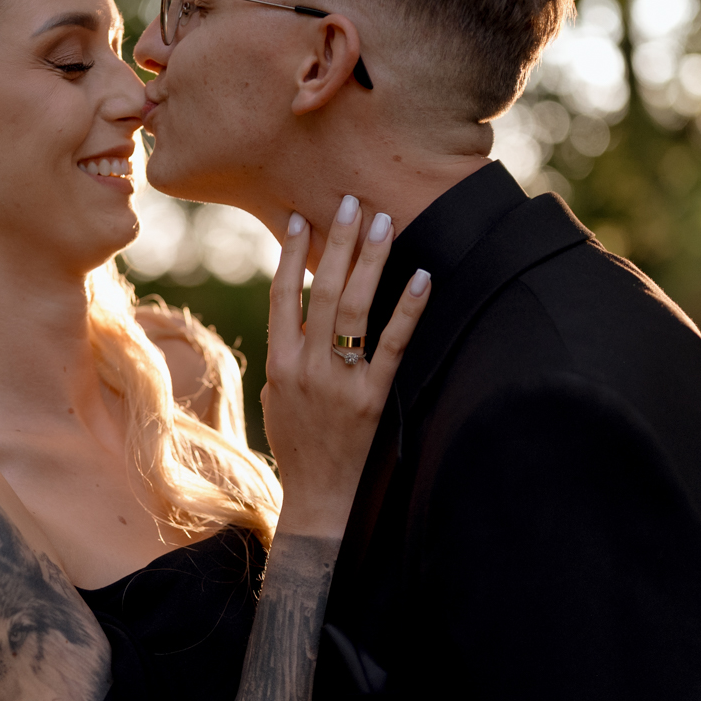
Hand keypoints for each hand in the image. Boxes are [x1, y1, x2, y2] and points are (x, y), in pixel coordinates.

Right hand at [262, 196, 430, 537]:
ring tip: (382, 222)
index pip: (282, 295)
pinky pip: (393, 345)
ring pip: (355, 309)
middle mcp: (306, 368)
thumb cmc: (299, 446)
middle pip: (323, 291)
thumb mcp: (279, 396)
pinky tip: (422, 277)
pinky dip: (408, 308)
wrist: (318, 499)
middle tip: (351, 201)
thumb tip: (298, 309)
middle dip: (338, 242)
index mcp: (279, 364)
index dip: (289, 254)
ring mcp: (340, 383)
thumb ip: (289, 352)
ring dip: (370, 261)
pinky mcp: (373, 399)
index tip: (299, 217)